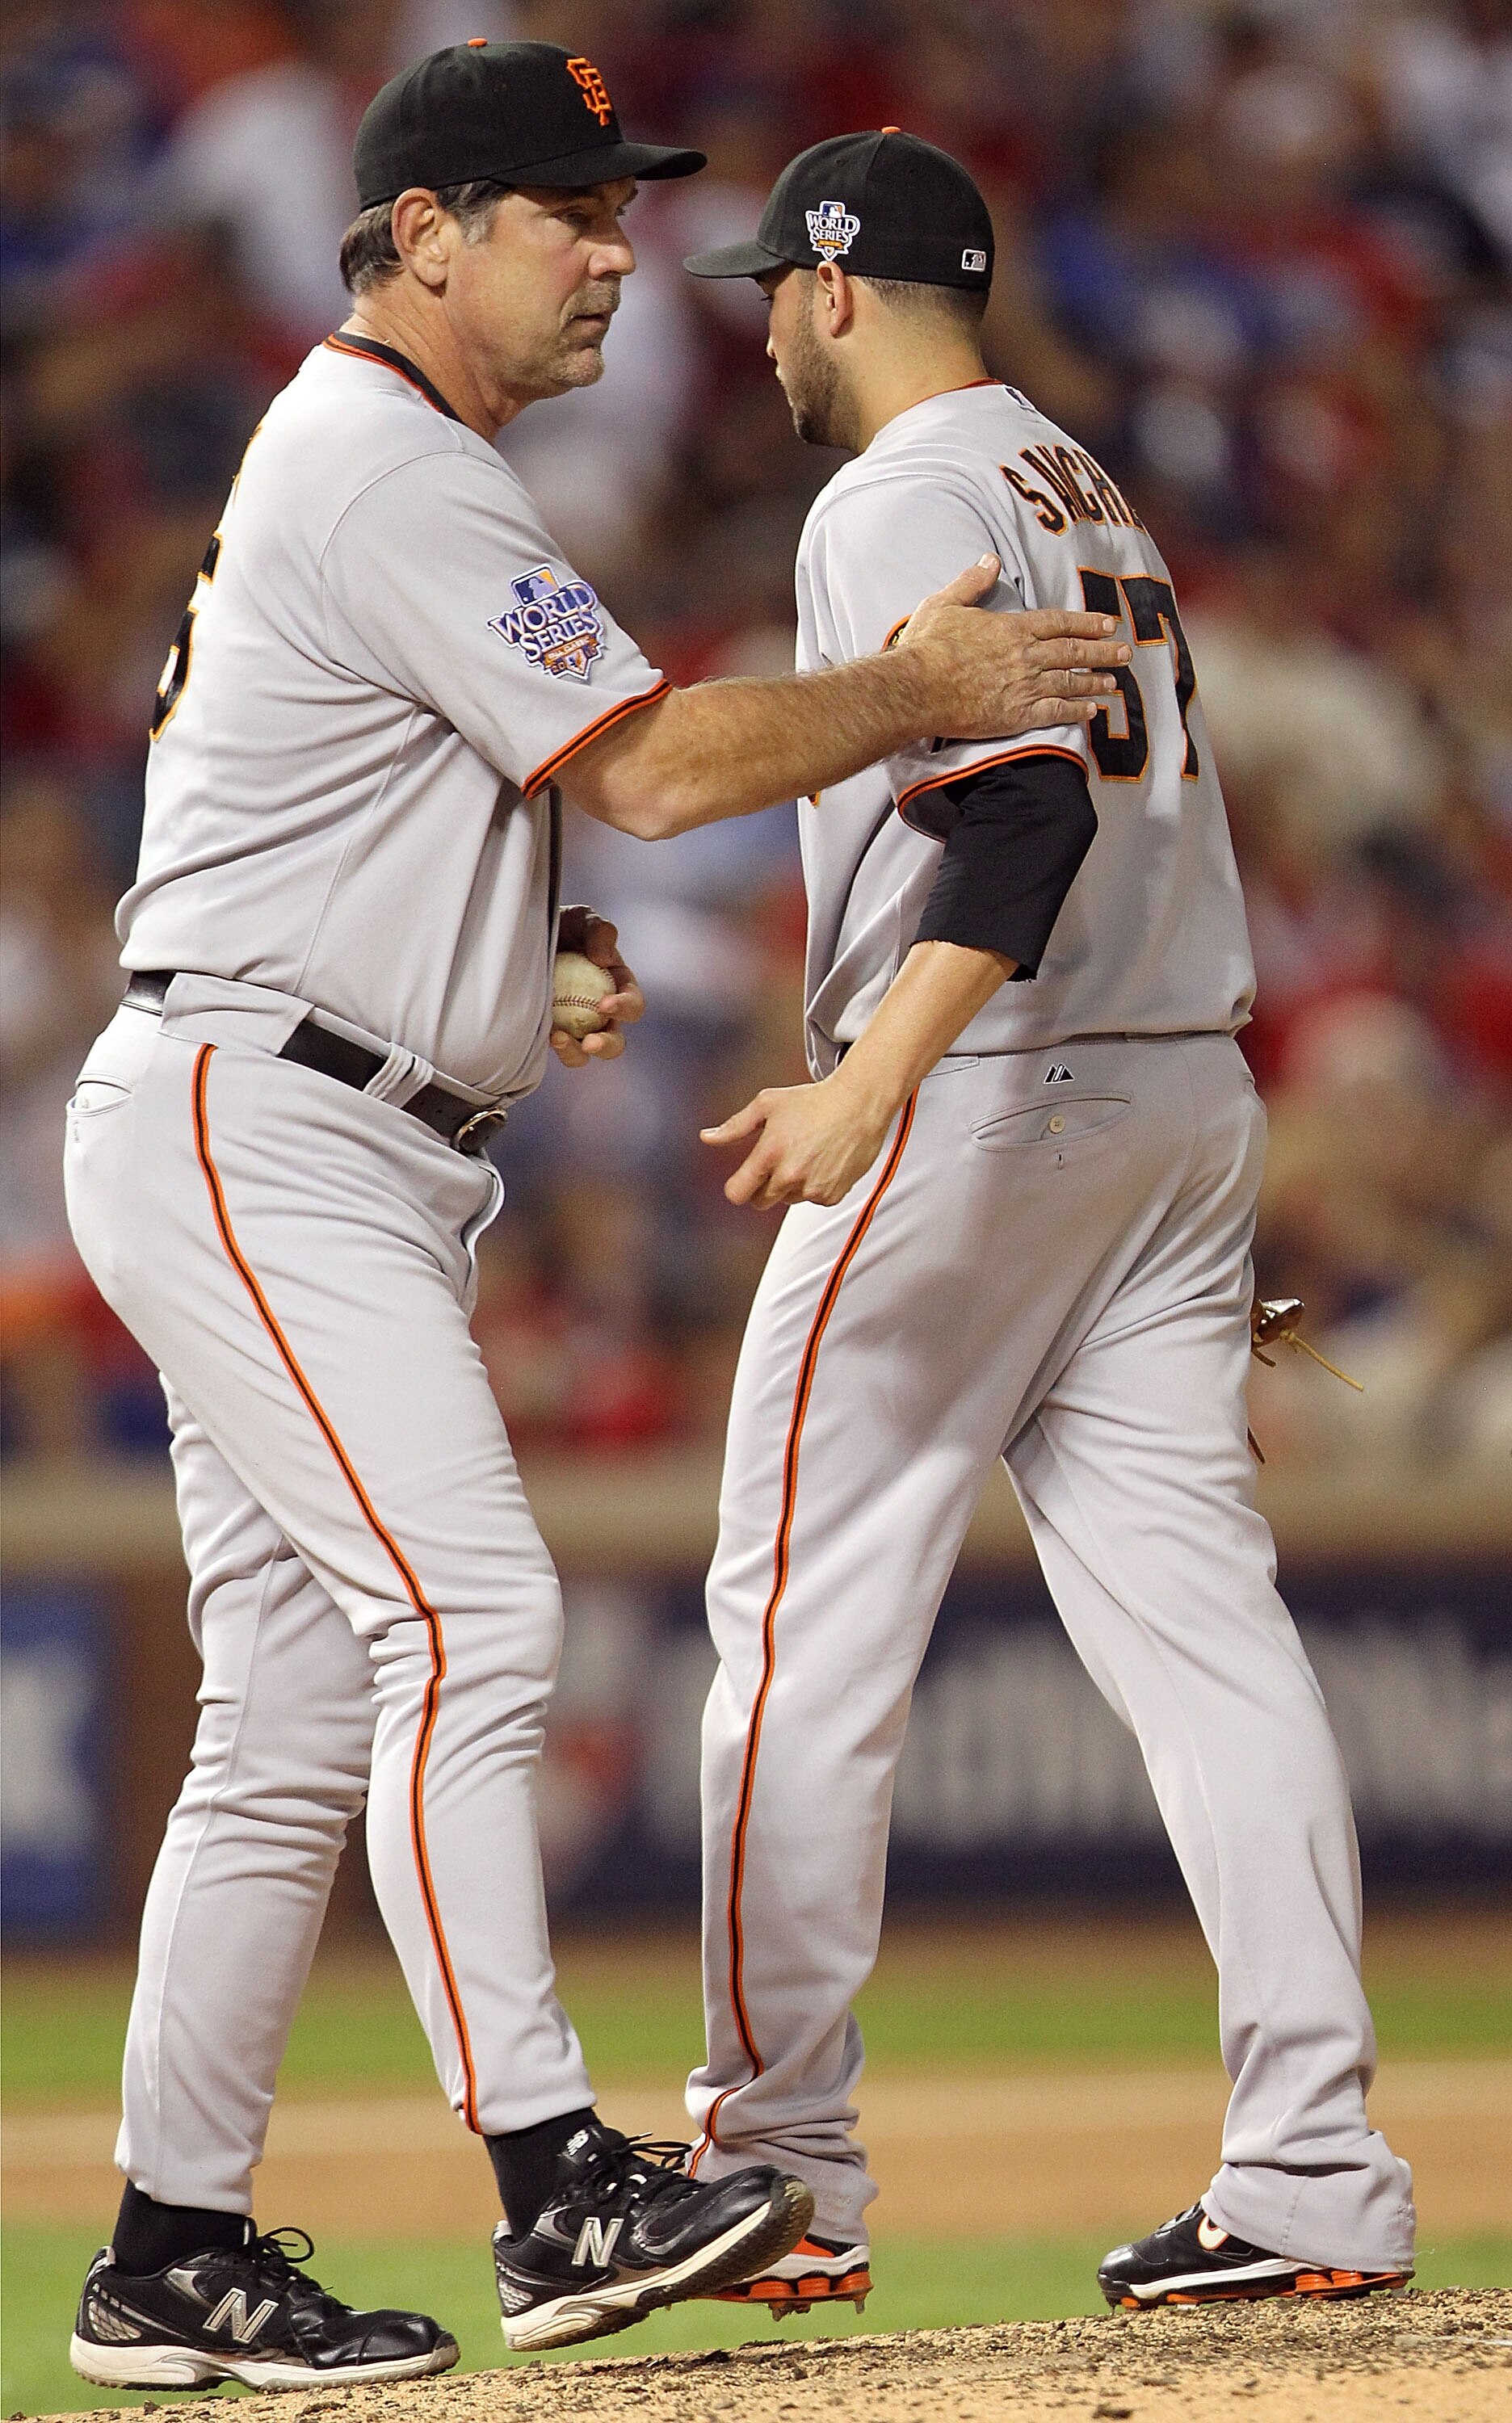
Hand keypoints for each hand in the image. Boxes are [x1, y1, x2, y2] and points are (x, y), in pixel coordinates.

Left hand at [550, 905, 643, 1067]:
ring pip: (583, 1053)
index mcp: (618, 986)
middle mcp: (600, 1013)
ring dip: (575, 1053)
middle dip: (606, 1046)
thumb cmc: (563, 924)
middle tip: (591, 1042)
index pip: (633, 1005)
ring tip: (558, 1040)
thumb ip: (599, 931)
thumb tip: (603, 959)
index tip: (605, 1004)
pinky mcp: (550, 1030)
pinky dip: (550, 1045)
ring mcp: (574, 1024)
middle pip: (615, 1041)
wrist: (527, 932)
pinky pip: (555, 1046)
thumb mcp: (582, 919)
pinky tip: (541, 1034)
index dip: (625, 1008)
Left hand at [702, 1075, 889, 1209]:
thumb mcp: (768, 1104)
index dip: (738, 1187)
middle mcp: (790, 1175)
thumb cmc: (813, 1101)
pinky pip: (812, 1199)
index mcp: (769, 1153)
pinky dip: (815, 1186)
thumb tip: (707, 1138)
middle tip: (778, 1161)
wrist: (859, 1104)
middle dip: (763, 1186)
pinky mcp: (832, 1196)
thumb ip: (735, 1126)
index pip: (737, 1194)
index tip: (743, 1179)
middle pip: (761, 1202)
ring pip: (788, 1200)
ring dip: (791, 1185)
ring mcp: (812, 1188)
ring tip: (806, 1154)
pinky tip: (823, 1161)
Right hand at [894, 557, 1129, 739]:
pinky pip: (1055, 712)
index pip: (1059, 622)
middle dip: (1102, 651)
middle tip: (1125, 653)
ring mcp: (1024, 686)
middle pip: (1073, 652)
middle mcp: (1026, 655)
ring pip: (1070, 682)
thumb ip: (972, 582)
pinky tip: (1091, 711)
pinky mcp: (1016, 715)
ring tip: (1114, 682)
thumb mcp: (946, 603)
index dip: (1086, 623)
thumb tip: (990, 559)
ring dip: (1095, 681)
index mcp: (1012, 628)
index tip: (1108, 623)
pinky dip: (1076, 712)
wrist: (916, 689)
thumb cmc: (927, 647)